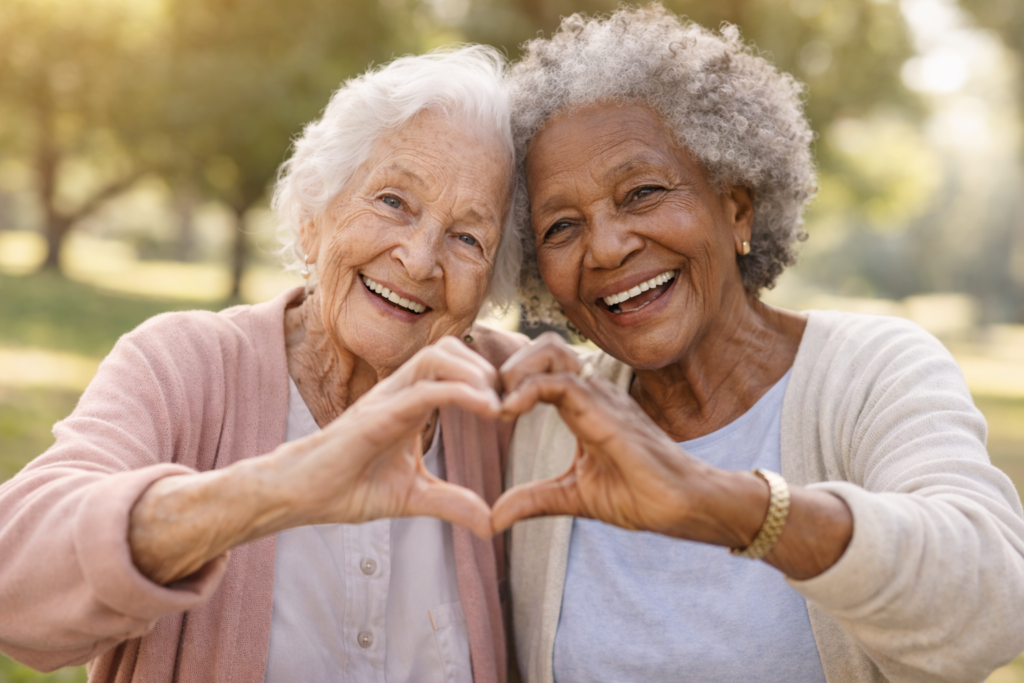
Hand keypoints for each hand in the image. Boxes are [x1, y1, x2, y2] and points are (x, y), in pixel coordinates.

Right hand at [131, 337, 499, 583]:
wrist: (300, 497)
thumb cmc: (347, 488)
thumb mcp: (414, 497)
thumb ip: (452, 502)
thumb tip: (491, 523)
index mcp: (409, 402)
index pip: (452, 366)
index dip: (486, 376)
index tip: (512, 406)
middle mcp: (399, 391)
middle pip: (449, 348)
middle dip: (485, 367)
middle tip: (508, 402)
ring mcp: (387, 399)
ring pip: (438, 356)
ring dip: (476, 373)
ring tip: (499, 405)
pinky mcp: (377, 415)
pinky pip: (425, 389)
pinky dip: (461, 392)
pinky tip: (488, 410)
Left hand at [492, 334, 767, 548]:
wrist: (681, 505)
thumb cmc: (639, 496)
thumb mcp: (572, 497)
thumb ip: (533, 500)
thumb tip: (493, 518)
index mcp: (584, 405)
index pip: (544, 366)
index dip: (511, 376)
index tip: (486, 406)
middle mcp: (593, 392)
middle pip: (546, 346)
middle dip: (510, 363)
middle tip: (488, 399)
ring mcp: (601, 396)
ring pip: (550, 352)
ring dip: (515, 371)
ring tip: (497, 405)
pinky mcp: (606, 410)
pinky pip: (561, 383)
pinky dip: (527, 390)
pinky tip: (507, 412)